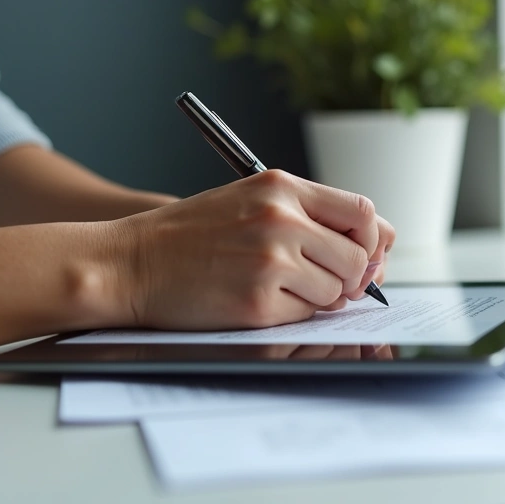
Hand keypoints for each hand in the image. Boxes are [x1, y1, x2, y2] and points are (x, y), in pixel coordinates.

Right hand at [108, 169, 395, 329]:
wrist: (129, 264)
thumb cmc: (189, 236)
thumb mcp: (250, 202)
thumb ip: (308, 216)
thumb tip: (372, 254)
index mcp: (281, 188)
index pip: (363, 212)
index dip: (374, 240)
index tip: (367, 257)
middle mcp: (281, 219)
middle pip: (358, 257)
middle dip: (350, 278)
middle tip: (326, 284)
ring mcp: (271, 260)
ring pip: (336, 291)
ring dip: (318, 298)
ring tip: (276, 287)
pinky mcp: (258, 302)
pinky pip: (305, 315)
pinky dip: (290, 315)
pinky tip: (256, 300)